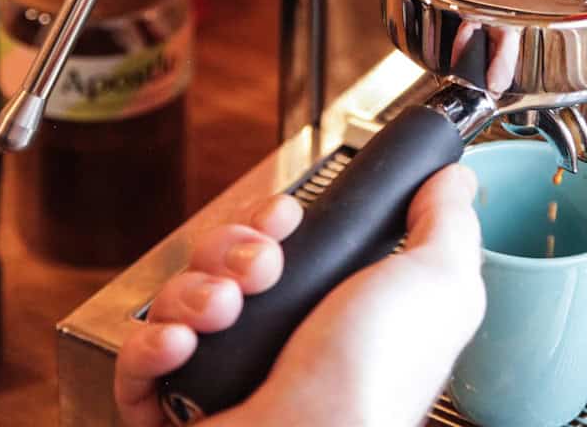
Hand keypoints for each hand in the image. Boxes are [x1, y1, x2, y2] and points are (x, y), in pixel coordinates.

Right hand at [115, 164, 485, 426]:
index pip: (277, 243)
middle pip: (221, 258)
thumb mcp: (439, 286)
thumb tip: (449, 182)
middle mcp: (275, 343)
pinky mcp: (171, 408)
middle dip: (234, 248)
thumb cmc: (375, 382)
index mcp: (332, 314)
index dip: (271, 220)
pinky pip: (138, 354)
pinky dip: (153, 343)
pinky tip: (185, 345)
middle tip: (263, 269)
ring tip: (226, 312)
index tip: (285, 218)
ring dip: (198, 291)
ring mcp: (221, 375)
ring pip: (179, 297)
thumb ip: (445, 225)